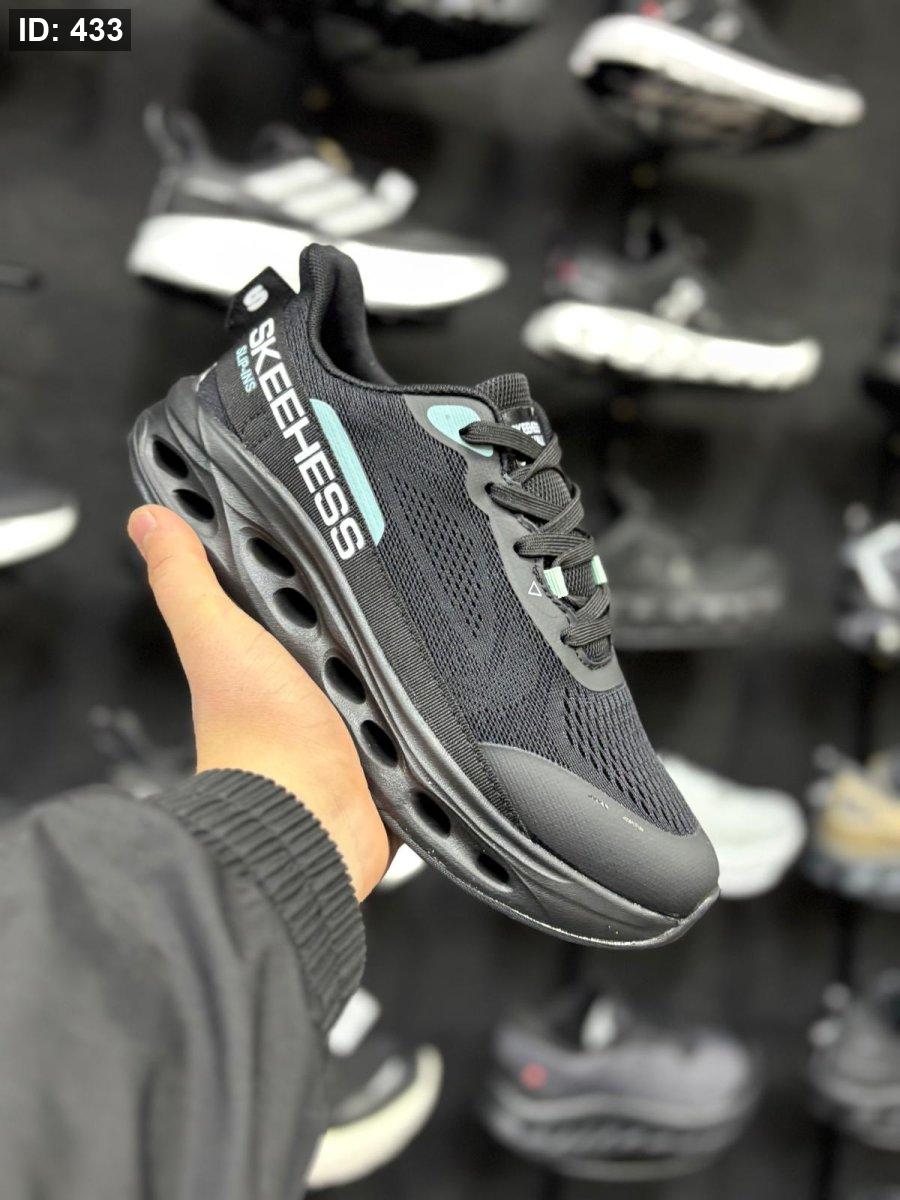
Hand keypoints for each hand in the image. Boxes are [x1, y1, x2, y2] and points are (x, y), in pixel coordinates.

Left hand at [127, 504, 389, 899]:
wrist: (310, 817)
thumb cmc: (260, 739)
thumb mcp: (215, 637)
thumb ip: (184, 579)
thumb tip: (148, 519)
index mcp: (254, 652)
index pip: (276, 584)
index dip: (288, 555)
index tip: (309, 517)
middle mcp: (295, 682)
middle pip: (336, 620)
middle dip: (356, 600)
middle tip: (374, 567)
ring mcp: (340, 714)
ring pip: (377, 662)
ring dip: (392, 648)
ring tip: (408, 615)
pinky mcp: (378, 743)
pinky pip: (406, 705)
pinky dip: (416, 692)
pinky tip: (425, 674)